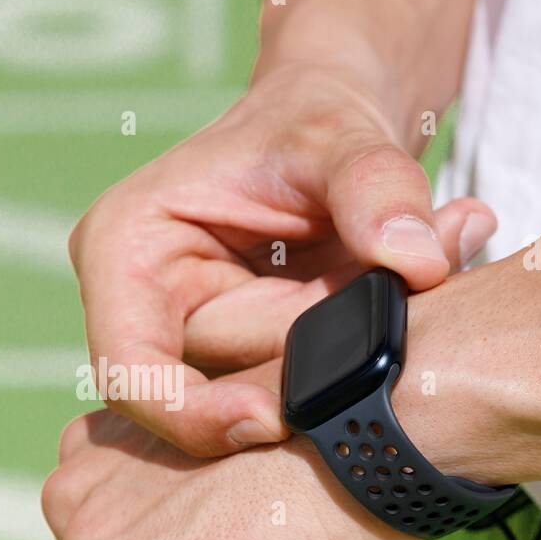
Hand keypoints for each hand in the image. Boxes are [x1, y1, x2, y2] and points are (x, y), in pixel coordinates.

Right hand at [69, 66, 495, 456]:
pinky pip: (292, 393)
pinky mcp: (238, 364)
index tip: (276, 420)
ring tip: (415, 278)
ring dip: (342, 361)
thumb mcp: (343, 135)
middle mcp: (140, 307)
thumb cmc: (313, 119)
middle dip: (307, 363)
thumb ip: (377, 189)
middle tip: (405, 294)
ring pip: (260, 397)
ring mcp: (187, 343)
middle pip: (209, 390)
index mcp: (124, 250)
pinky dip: (349, 363)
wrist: (331, 128)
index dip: (193, 413)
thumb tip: (416, 262)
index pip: (130, 373)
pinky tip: (398, 301)